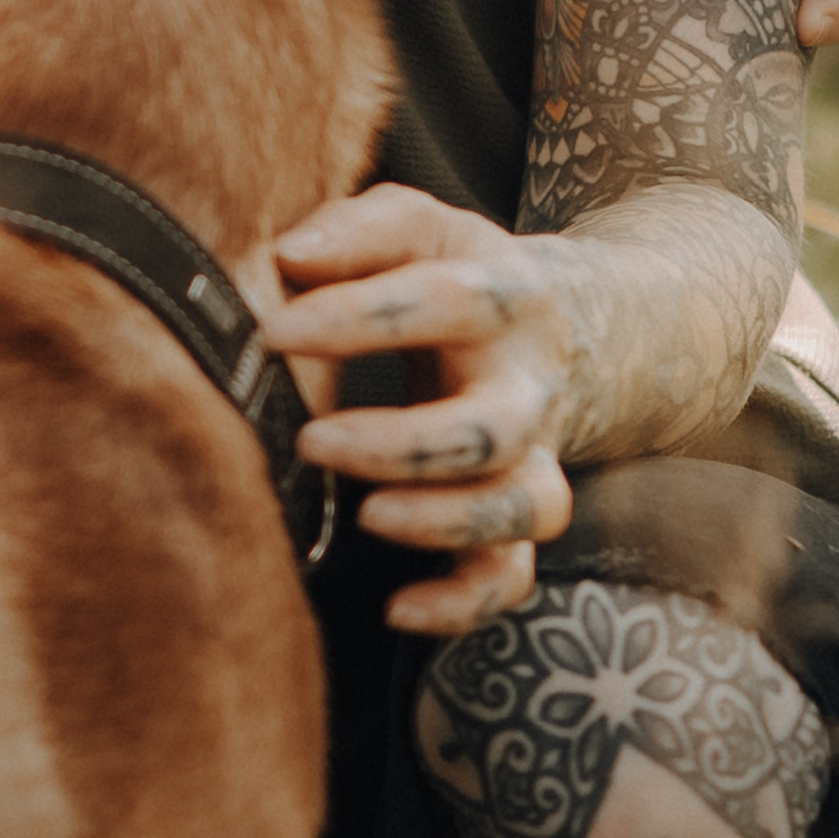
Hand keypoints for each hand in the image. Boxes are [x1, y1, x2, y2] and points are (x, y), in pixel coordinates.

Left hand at [252, 187, 575, 634]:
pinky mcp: (517, 519)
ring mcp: (532, 459)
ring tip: (368, 516)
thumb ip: (360, 229)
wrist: (565, 327)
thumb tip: (288, 255)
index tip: (273, 333)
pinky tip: (398, 610)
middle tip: (312, 442)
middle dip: (405, 445)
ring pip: (521, 509)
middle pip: (493, 430)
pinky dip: (463, 602)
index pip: (448, 301)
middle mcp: (528, 386)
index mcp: (505, 298)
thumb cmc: (452, 272)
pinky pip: (512, 576)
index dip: (361, 317)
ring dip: (446, 523)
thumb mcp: (420, 227)